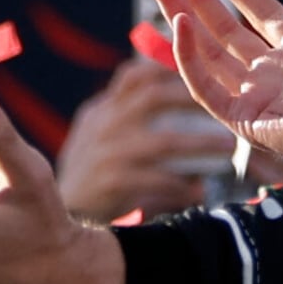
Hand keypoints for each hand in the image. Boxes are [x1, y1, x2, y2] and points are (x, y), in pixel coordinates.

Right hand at [52, 55, 243, 223]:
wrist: (56, 216)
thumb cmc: (87, 175)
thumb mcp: (97, 137)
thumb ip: (128, 118)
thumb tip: (176, 102)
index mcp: (101, 112)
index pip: (133, 76)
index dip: (166, 67)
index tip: (199, 68)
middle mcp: (103, 126)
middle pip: (151, 98)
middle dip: (191, 99)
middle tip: (224, 105)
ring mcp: (106, 154)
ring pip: (162, 142)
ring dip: (198, 143)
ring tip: (226, 146)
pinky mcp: (111, 184)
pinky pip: (156, 180)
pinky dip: (180, 186)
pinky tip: (199, 192)